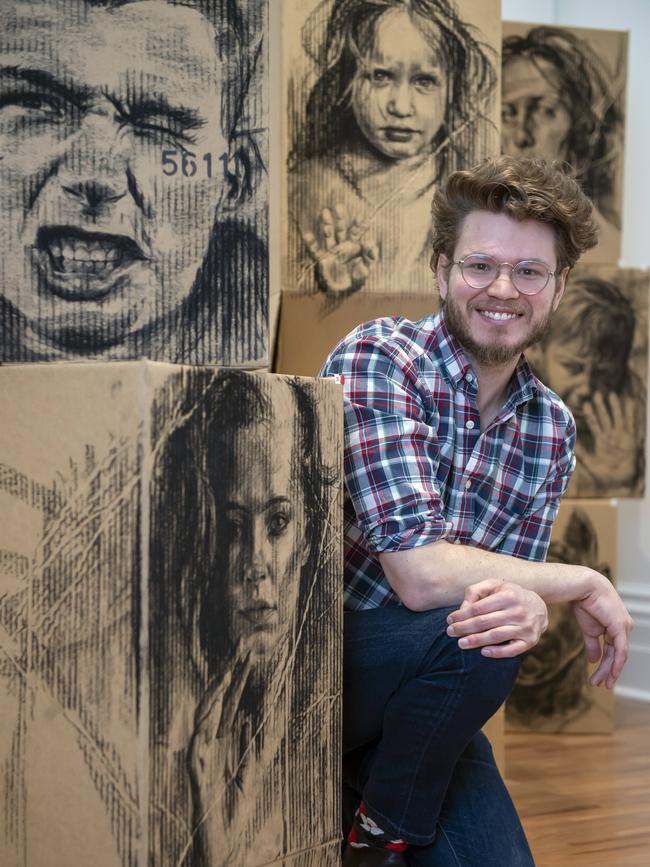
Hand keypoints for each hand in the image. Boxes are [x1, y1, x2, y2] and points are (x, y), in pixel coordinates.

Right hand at [188, 647, 252, 865]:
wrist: (223, 845)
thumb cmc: (235, 807)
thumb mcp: (255, 767)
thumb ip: (260, 740)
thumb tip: (263, 711)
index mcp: (220, 737)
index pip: (229, 699)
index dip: (238, 675)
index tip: (248, 651)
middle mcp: (208, 743)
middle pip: (217, 702)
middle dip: (228, 675)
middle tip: (241, 649)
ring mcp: (200, 758)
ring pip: (203, 721)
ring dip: (214, 697)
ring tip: (226, 676)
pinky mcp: (195, 778)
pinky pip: (196, 751)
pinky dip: (202, 733)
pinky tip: (211, 716)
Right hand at [302, 204, 377, 292]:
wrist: (342, 292)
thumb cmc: (355, 279)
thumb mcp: (366, 270)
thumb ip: (370, 258)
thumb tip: (372, 244)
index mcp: (354, 247)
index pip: (357, 233)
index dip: (359, 225)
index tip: (361, 217)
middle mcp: (342, 246)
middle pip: (341, 229)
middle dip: (341, 218)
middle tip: (339, 206)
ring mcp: (331, 252)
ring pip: (329, 235)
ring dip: (327, 224)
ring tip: (325, 212)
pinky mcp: (322, 260)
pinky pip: (315, 250)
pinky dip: (311, 243)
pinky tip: (307, 234)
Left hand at [446, 579, 548, 657]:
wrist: (539, 607)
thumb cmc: (510, 595)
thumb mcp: (495, 585)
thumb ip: (476, 591)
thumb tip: (463, 609)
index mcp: (508, 595)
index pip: (479, 607)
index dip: (462, 615)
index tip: (450, 620)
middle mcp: (518, 611)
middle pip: (485, 622)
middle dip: (464, 628)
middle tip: (450, 632)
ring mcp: (525, 627)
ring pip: (496, 636)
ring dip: (476, 641)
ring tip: (461, 643)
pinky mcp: (530, 641)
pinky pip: (512, 650)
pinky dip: (497, 652)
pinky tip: (483, 652)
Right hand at [572, 571, 633, 688]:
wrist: (584, 588)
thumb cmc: (585, 603)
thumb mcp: (589, 630)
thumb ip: (593, 645)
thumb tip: (594, 660)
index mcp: (616, 628)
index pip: (614, 651)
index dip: (606, 666)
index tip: (597, 678)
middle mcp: (623, 629)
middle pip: (617, 656)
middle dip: (608, 671)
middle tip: (599, 684)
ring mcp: (624, 628)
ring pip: (619, 656)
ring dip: (611, 671)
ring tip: (602, 683)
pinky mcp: (621, 627)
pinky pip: (621, 650)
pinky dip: (616, 663)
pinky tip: (611, 673)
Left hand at [575, 392, 639, 491]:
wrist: (619, 478)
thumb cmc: (604, 471)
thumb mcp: (590, 462)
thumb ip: (581, 453)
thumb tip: (569, 445)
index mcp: (600, 440)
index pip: (594, 424)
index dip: (591, 414)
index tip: (586, 404)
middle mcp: (610, 435)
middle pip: (604, 418)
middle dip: (600, 407)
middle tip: (596, 394)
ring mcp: (620, 436)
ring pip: (616, 418)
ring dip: (614, 407)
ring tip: (611, 395)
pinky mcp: (629, 438)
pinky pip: (630, 423)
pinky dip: (629, 413)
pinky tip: (628, 403)